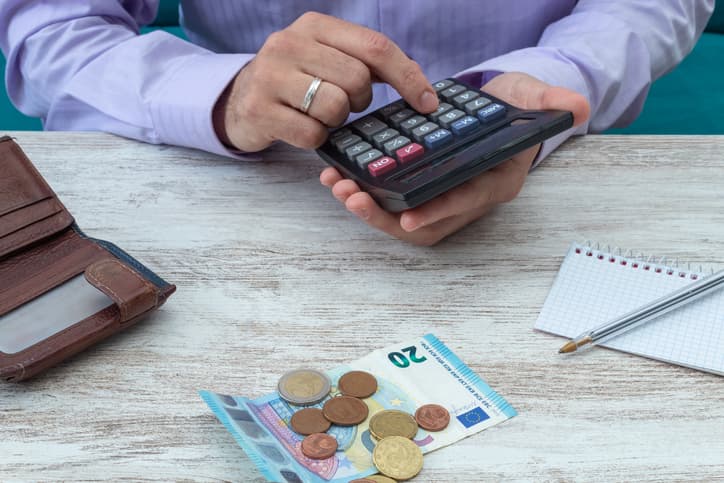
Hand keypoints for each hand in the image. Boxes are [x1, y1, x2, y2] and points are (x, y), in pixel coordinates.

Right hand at [213, 12, 438, 151]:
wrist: (239, 100)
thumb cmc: (295, 82)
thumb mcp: (327, 59)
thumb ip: (368, 63)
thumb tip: (420, 82)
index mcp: (314, 25)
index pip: (375, 47)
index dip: (408, 77)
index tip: (428, 103)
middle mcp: (289, 43)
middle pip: (357, 79)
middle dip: (360, 101)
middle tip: (345, 105)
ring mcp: (270, 75)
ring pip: (335, 106)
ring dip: (336, 121)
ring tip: (320, 115)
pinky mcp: (259, 109)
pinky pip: (312, 135)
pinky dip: (316, 139)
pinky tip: (302, 128)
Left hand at [320, 72, 589, 245]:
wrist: (499, 107)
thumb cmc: (515, 106)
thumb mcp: (534, 97)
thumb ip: (551, 102)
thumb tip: (577, 108)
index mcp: (495, 182)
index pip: (465, 203)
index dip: (436, 212)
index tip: (405, 217)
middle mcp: (467, 198)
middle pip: (426, 223)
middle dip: (386, 217)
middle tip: (352, 197)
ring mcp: (442, 196)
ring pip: (403, 217)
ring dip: (368, 208)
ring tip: (338, 186)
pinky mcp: (423, 188)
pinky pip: (392, 200)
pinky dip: (366, 192)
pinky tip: (340, 175)